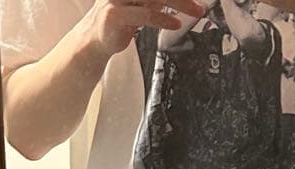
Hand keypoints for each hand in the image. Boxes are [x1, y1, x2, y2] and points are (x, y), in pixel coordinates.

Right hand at [86, 0, 206, 58]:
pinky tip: (175, 24)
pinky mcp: (115, 15)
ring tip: (196, 12)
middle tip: (200, 5)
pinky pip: (144, 14)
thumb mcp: (144, 4)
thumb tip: (184, 1)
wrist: (95, 39)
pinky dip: (162, 18)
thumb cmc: (122, 19)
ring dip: (179, 3)